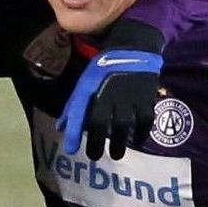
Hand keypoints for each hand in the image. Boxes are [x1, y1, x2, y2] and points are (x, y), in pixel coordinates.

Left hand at [57, 18, 163, 159]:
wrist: (134, 49)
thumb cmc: (104, 69)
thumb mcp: (85, 83)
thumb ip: (74, 106)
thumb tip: (61, 128)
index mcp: (91, 89)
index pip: (79, 113)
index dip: (74, 131)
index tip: (70, 150)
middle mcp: (109, 95)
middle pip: (101, 123)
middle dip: (96, 142)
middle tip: (94, 157)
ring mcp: (129, 97)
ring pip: (123, 125)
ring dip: (120, 143)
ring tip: (116, 155)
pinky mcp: (146, 98)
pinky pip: (145, 120)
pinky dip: (141, 132)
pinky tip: (137, 140)